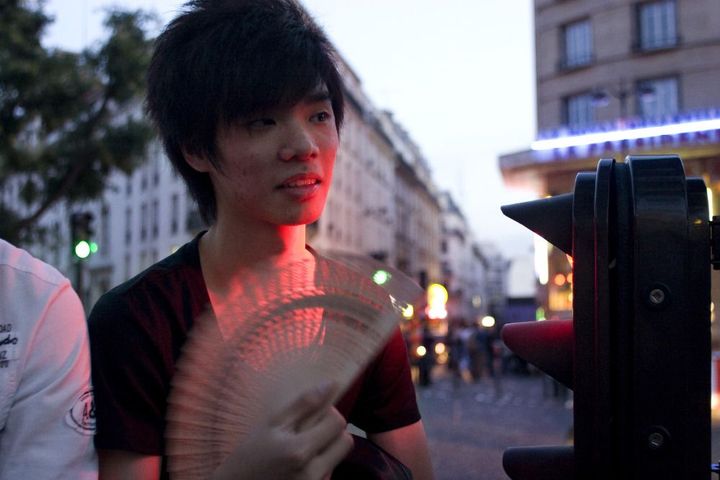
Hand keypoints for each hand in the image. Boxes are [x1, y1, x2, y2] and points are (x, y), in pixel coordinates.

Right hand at [211, 382, 352, 479]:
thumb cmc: (250, 453)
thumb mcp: (272, 424)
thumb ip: (304, 404)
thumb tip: (332, 384)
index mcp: (300, 450)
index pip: (337, 423)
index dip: (328, 413)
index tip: (313, 413)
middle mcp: (312, 472)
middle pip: (345, 442)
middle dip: (332, 431)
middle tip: (311, 429)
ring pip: (339, 457)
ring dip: (327, 448)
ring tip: (302, 446)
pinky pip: (330, 472)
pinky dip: (320, 464)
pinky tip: (300, 462)